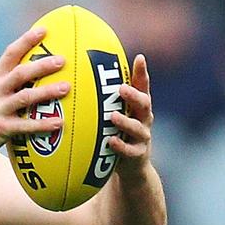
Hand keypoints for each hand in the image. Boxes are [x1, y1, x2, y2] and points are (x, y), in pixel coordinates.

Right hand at [0, 27, 70, 163]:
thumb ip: (7, 82)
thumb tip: (37, 71)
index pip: (9, 55)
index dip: (26, 41)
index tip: (43, 30)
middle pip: (20, 73)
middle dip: (41, 66)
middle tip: (61, 60)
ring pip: (24, 97)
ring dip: (46, 92)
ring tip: (66, 88)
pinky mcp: (1, 129)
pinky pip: (25, 126)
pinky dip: (43, 125)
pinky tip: (59, 123)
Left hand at [109, 54, 154, 181]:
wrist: (131, 167)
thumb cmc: (119, 134)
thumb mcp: (115, 115)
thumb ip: (105, 100)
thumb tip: (80, 76)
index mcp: (138, 107)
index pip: (143, 87)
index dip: (142, 73)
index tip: (139, 58)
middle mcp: (144, 119)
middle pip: (144, 104)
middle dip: (134, 95)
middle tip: (121, 88)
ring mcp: (142, 137)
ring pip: (137, 127)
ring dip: (125, 122)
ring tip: (113, 116)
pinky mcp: (137, 155)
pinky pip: (130, 151)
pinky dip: (121, 146)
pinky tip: (110, 142)